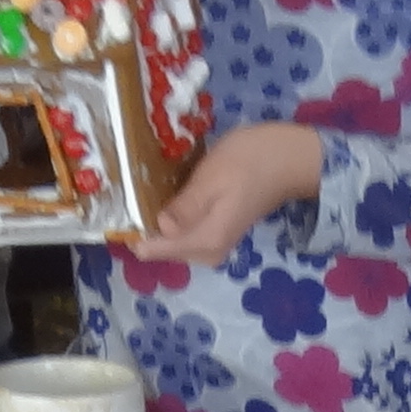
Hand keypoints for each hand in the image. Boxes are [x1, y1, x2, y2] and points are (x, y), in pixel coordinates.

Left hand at [142, 121, 326, 264]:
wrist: (288, 160)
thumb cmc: (250, 161)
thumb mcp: (212, 178)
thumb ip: (185, 207)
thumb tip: (158, 228)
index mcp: (204, 241)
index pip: (151, 249)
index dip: (132, 227)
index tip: (121, 201)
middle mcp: (206, 252)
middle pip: (158, 246)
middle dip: (144, 219)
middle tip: (136, 184)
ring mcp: (211, 244)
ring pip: (168, 239)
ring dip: (157, 215)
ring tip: (151, 183)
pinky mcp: (215, 232)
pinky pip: (181, 231)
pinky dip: (171, 214)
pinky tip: (171, 189)